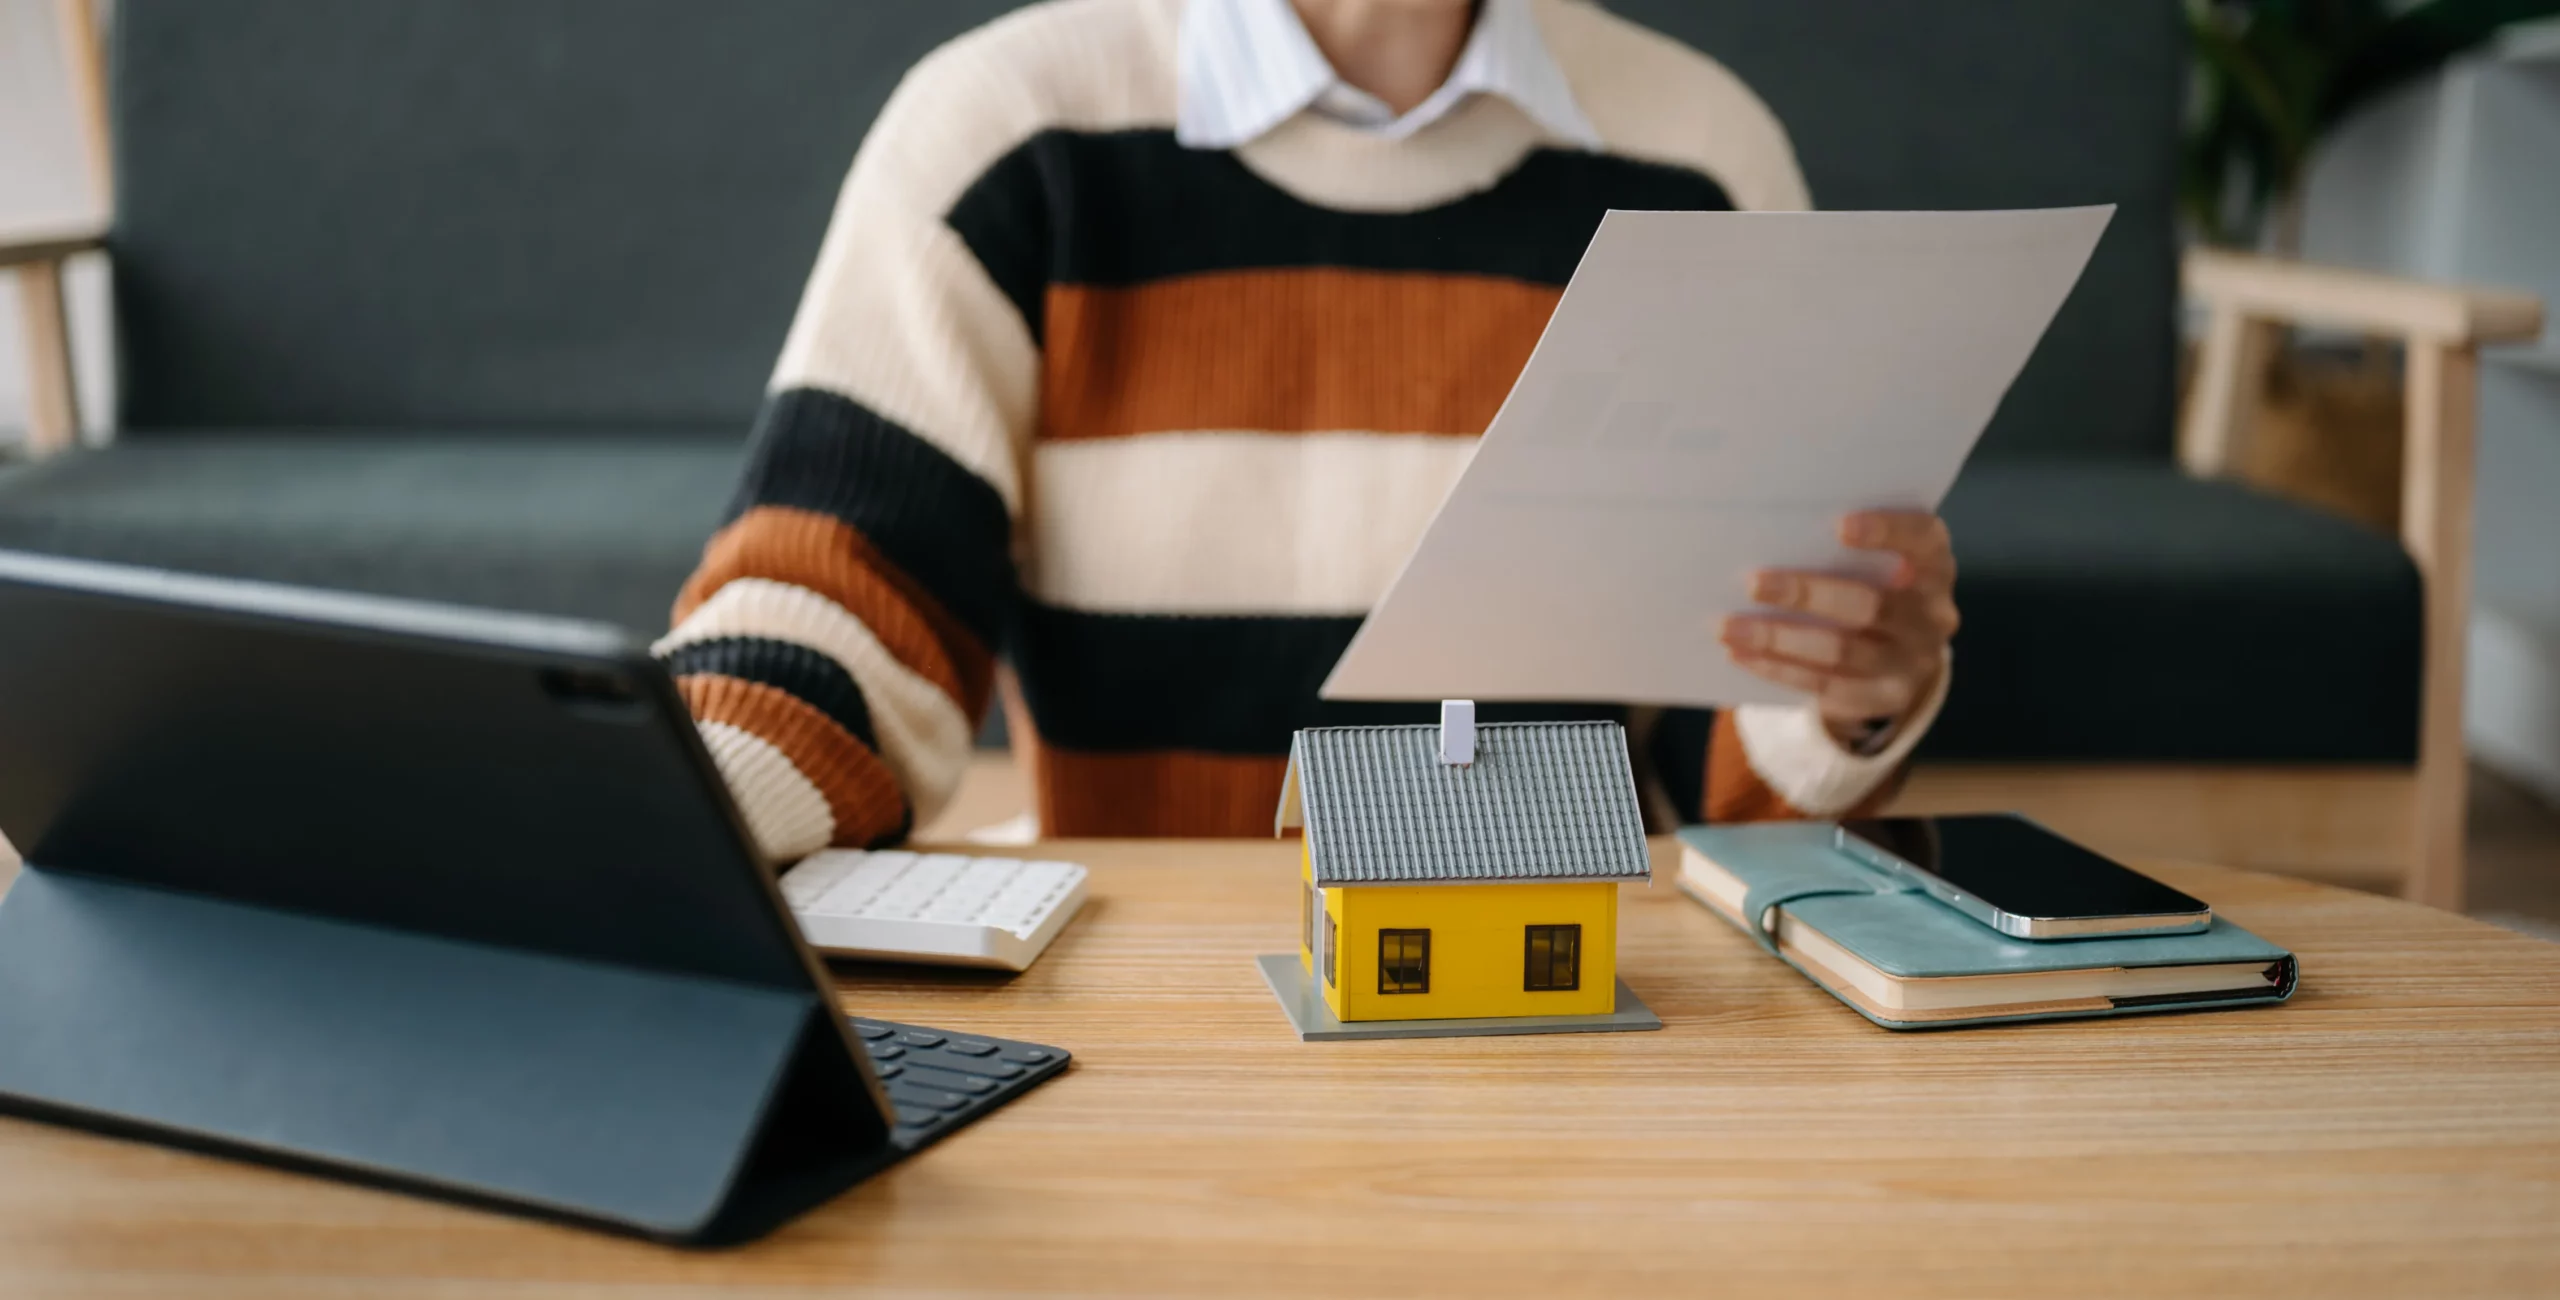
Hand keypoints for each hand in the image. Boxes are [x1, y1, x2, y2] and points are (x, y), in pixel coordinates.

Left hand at [1719, 510, 1957, 748]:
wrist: (1899, 648)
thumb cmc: (1872, 581)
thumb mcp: (1873, 559)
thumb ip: (1836, 546)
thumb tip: (1766, 535)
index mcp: (1933, 563)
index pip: (1922, 538)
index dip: (1886, 531)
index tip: (1839, 525)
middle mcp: (1933, 614)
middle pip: (1871, 604)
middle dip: (1807, 593)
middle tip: (1753, 583)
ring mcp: (1913, 661)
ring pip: (1842, 652)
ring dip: (1778, 639)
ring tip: (1729, 627)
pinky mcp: (1886, 698)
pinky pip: (1827, 688)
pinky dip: (1778, 670)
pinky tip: (1741, 655)